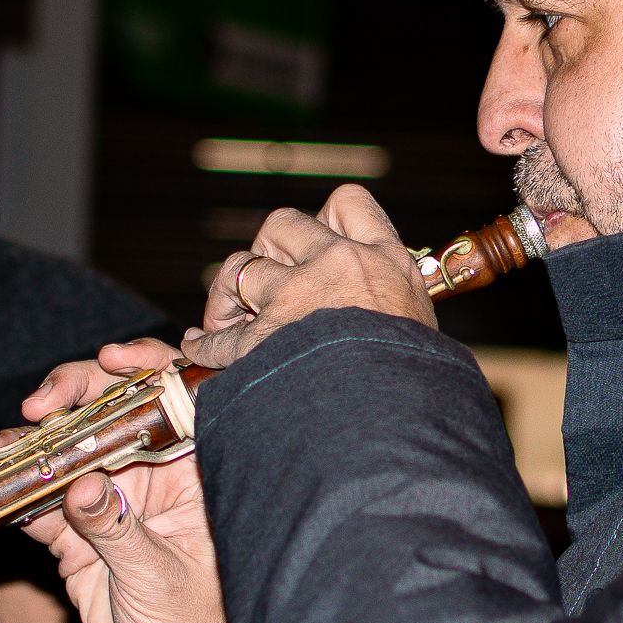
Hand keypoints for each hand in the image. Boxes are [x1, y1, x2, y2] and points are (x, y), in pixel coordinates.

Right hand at [0, 341, 245, 622]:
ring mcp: (110, 500)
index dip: (143, 367)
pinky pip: (37, 502)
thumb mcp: (161, 580)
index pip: (173, 397)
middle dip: (70, 395)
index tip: (111, 361)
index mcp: (192, 471)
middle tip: (38, 405)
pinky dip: (8, 493)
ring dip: (24, 446)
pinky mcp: (75, 533)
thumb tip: (85, 488)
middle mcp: (150, 474)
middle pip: (108, 412)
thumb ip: (119, 533)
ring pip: (63, 453)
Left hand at [191, 185, 433, 372]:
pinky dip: (206, 342)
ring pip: (240, 267)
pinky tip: (200, 348)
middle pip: (282, 224)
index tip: (317, 242)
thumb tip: (398, 316)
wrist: (396, 418)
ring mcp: (297, 297)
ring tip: (225, 314)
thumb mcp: (422, 330)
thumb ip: (399, 308)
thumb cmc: (419, 383)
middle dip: (267, 248)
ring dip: (227, 291)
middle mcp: (337, 265)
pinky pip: (220, 334)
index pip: (347, 204)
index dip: (325, 219)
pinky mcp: (262, 337)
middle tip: (267, 277)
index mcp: (384, 260)